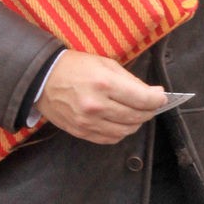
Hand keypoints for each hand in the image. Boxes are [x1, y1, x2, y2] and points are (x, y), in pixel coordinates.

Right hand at [37, 50, 166, 143]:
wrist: (42, 79)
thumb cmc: (75, 67)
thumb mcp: (105, 63)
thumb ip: (131, 80)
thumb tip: (154, 94)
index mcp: (104, 83)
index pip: (142, 99)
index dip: (157, 100)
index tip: (162, 98)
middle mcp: (97, 106)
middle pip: (136, 117)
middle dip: (149, 111)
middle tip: (150, 105)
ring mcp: (88, 122)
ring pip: (125, 131)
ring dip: (136, 123)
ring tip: (135, 113)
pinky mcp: (81, 132)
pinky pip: (110, 139)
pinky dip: (120, 132)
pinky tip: (120, 122)